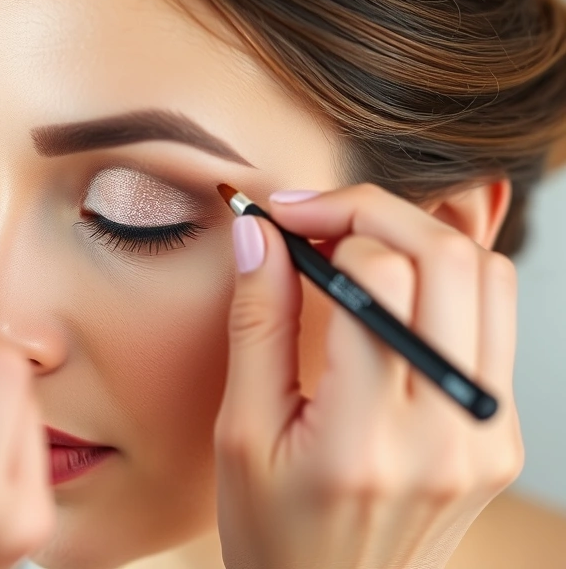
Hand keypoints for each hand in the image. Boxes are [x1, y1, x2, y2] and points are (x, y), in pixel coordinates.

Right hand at [216, 184, 523, 568]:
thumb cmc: (274, 532)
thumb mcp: (241, 434)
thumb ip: (257, 326)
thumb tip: (258, 234)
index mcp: (365, 437)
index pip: (378, 278)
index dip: (327, 223)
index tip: (283, 222)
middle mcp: (446, 432)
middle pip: (449, 259)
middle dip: (378, 212)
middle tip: (318, 216)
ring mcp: (486, 435)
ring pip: (487, 278)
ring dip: (420, 241)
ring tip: (356, 252)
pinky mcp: (501, 438)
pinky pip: (491, 324)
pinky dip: (443, 286)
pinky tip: (390, 303)